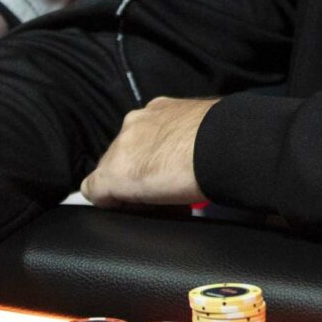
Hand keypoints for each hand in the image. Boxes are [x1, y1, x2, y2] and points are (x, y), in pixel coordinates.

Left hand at [81, 95, 215, 205]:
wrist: (218, 147)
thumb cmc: (225, 138)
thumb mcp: (209, 129)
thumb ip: (197, 135)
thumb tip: (206, 153)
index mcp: (160, 109)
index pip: (146, 136)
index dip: (156, 159)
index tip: (172, 175)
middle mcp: (135, 121)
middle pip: (126, 153)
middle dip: (142, 173)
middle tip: (165, 193)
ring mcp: (120, 147)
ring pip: (113, 171)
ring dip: (130, 188)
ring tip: (155, 205)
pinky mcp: (111, 174)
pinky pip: (96, 191)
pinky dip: (111, 203)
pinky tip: (131, 212)